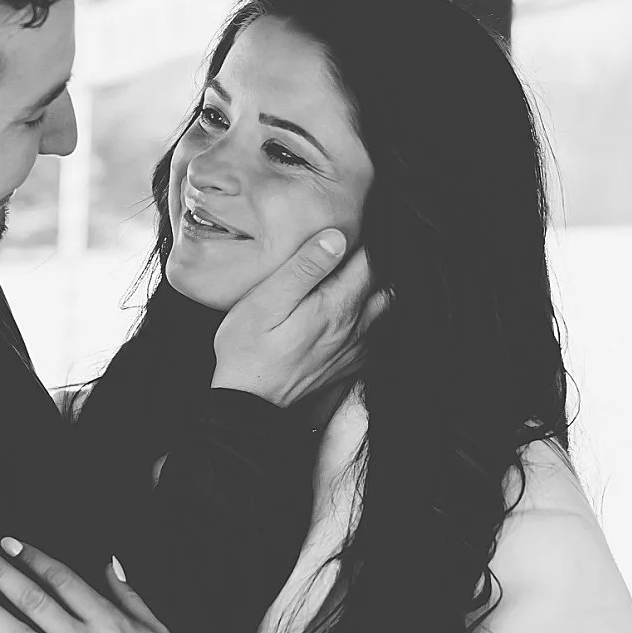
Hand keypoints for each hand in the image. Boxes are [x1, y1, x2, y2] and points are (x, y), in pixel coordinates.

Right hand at [209, 227, 385, 408]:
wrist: (247, 404)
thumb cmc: (247, 352)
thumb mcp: (266, 302)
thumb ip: (303, 268)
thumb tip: (336, 237)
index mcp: (335, 306)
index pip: (369, 260)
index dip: (362, 239)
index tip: (347, 228)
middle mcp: (353, 327)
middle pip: (383, 283)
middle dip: (372, 263)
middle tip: (348, 251)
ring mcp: (353, 348)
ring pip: (384, 308)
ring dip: (374, 289)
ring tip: (350, 277)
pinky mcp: (347, 363)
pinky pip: (376, 335)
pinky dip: (372, 317)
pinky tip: (350, 311)